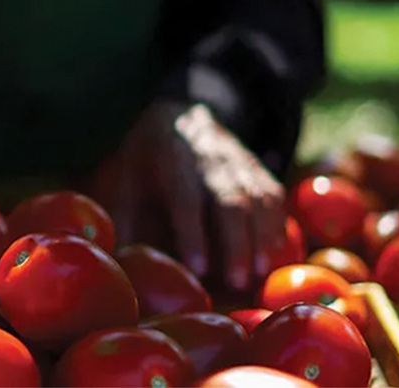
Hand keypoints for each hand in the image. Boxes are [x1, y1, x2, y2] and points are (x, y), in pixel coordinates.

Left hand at [105, 101, 285, 289]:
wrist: (181, 116)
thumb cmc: (147, 160)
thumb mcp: (126, 180)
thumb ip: (125, 219)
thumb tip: (120, 264)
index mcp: (171, 160)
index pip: (185, 199)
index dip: (193, 234)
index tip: (199, 268)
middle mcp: (210, 158)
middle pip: (229, 201)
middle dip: (235, 243)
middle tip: (236, 282)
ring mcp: (238, 161)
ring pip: (258, 198)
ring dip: (262, 237)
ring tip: (260, 273)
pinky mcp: (257, 168)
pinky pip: (273, 195)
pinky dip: (278, 224)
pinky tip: (276, 253)